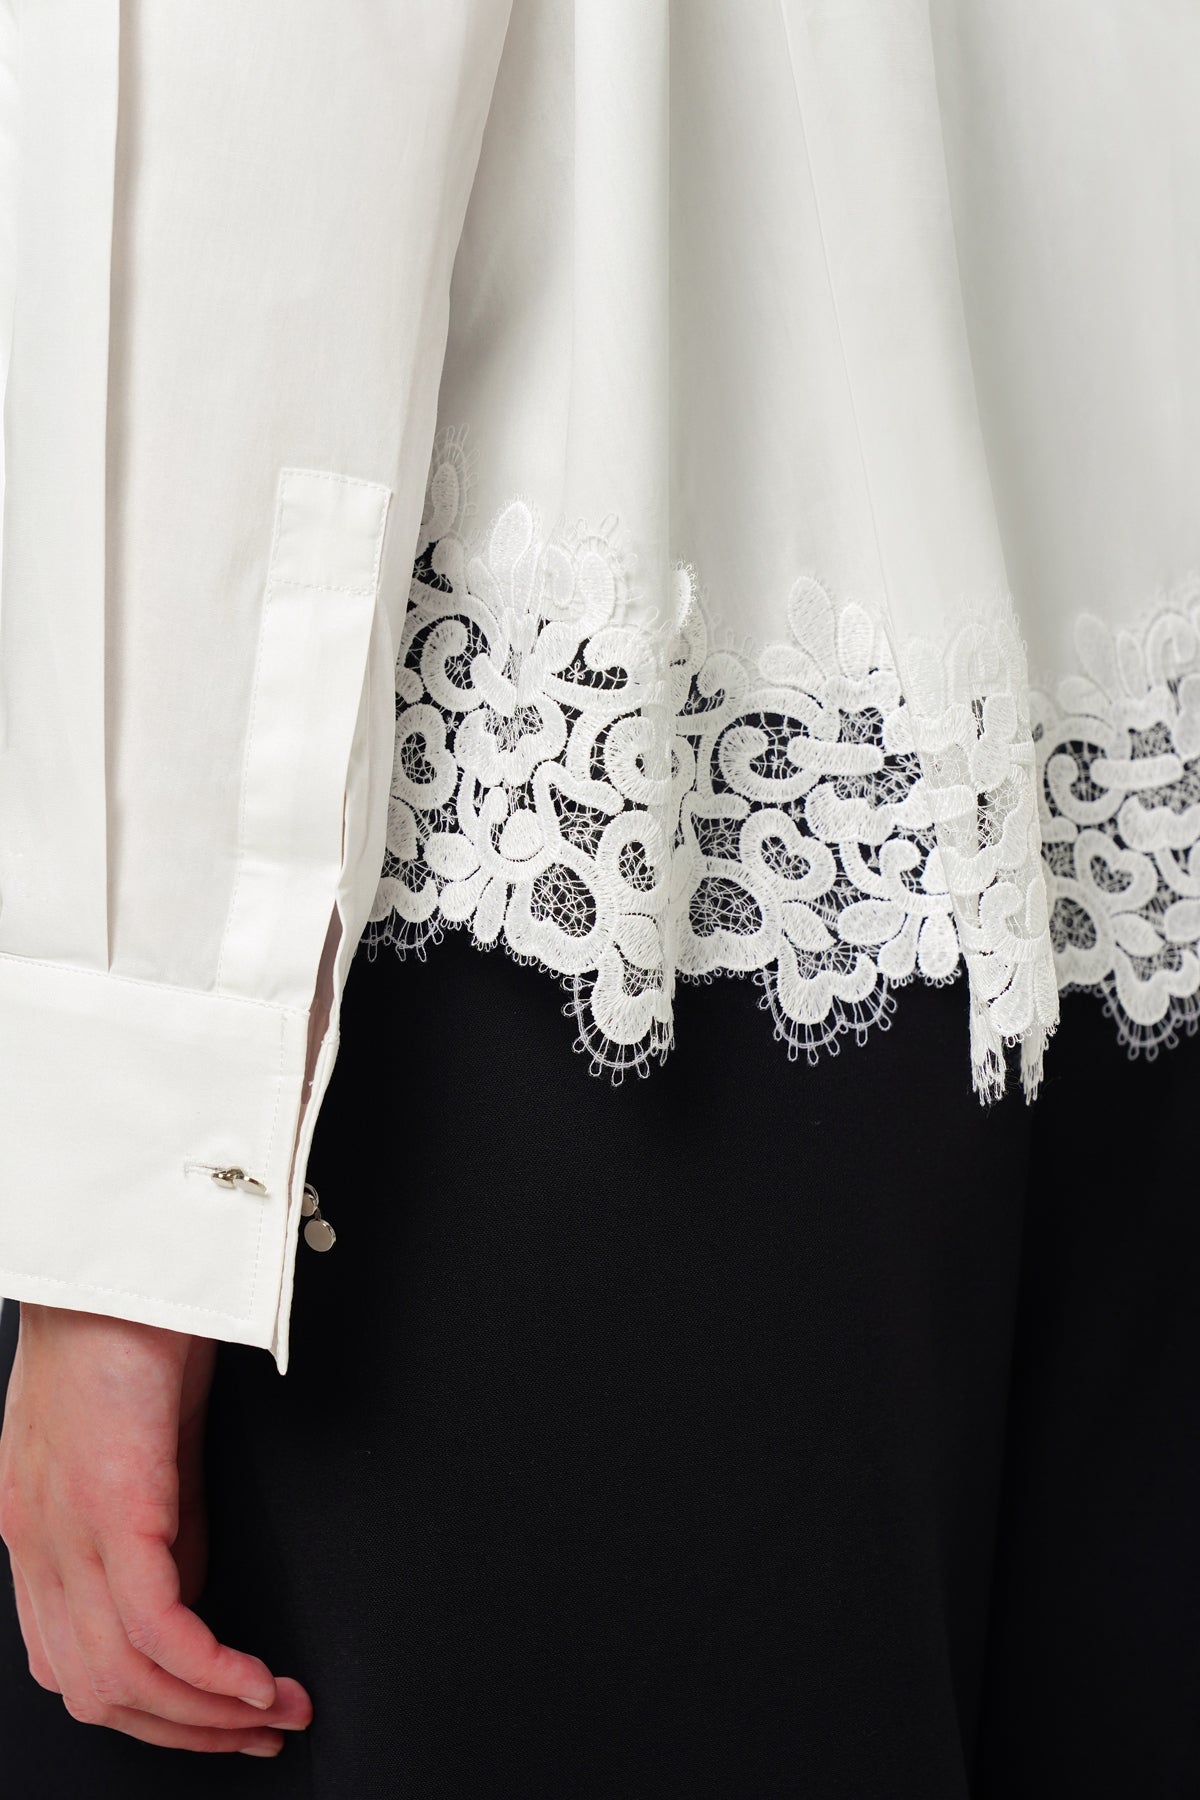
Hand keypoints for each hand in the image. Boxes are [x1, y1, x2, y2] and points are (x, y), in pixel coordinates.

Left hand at [0, 1303, 312, 1756]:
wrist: (125, 1250)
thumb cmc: (135, 1322)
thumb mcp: (147, 1441)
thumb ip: (162, 1522)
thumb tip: (194, 1590)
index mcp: (32, 1527)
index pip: (71, 1659)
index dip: (148, 1706)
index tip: (216, 1712)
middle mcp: (32, 1542)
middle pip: (93, 1687)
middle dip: (186, 1729)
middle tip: (259, 1728)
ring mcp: (61, 1531)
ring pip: (123, 1677)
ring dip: (209, 1713)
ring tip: (278, 1707)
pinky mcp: (109, 1511)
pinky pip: (156, 1632)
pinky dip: (213, 1674)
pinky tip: (256, 1681)